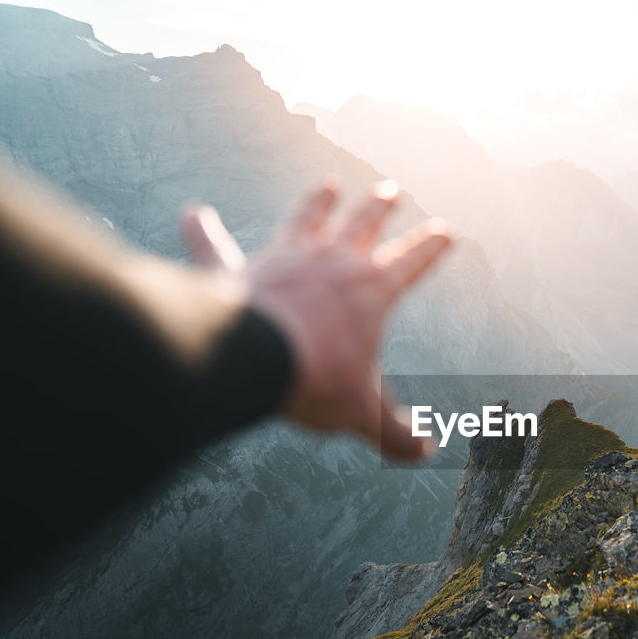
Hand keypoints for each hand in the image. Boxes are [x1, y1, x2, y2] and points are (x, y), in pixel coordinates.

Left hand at [180, 179, 451, 459]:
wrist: (256, 361)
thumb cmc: (318, 381)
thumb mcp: (364, 413)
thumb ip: (395, 433)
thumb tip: (423, 453)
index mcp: (372, 289)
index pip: (413, 260)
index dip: (432, 246)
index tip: (447, 229)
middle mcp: (332, 261)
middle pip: (363, 224)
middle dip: (379, 207)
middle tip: (391, 190)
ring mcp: (283, 258)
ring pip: (307, 218)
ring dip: (318, 202)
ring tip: (328, 185)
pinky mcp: (235, 268)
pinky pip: (213, 244)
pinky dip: (200, 230)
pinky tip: (190, 214)